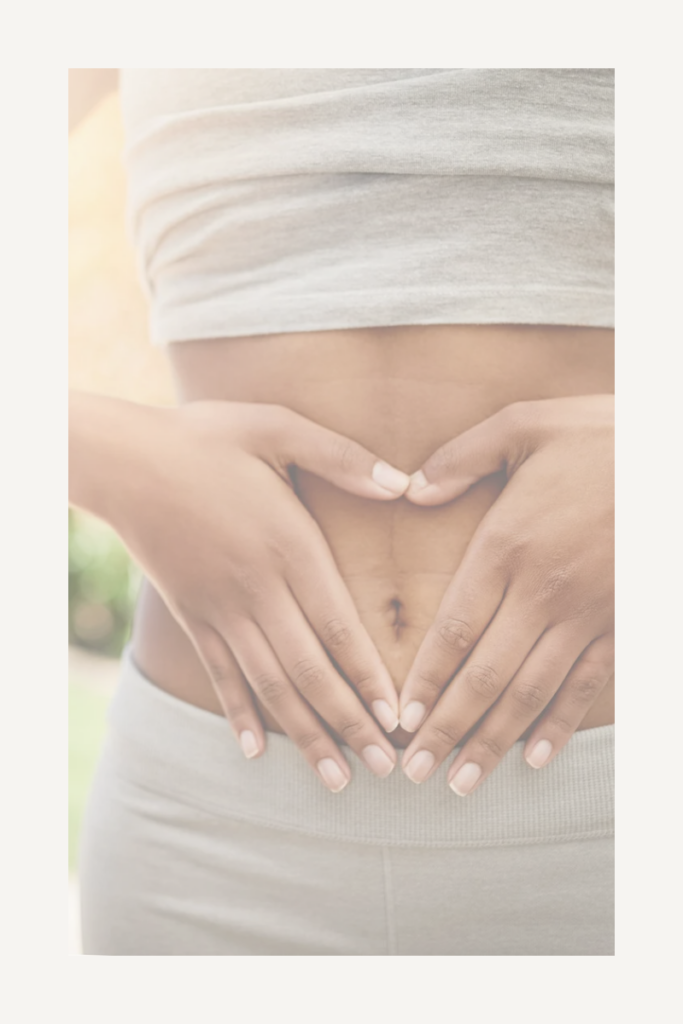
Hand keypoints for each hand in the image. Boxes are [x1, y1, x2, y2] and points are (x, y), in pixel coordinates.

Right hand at [106, 399, 410, 790]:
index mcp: (288, 545)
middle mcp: (257, 588)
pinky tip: (253, 751)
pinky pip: (220, 673)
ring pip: (270, 684)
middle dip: (350, 724)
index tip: (398, 719)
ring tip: (337, 779)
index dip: (370, 677)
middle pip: (311, 670)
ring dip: (305, 735)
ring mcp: (221, 607)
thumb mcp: (277, 427)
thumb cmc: (206, 438)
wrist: (125, 459)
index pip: (339, 626)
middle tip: (386, 768)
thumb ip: (342, 457)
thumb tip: (402, 484)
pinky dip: (238, 713)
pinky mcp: (192, 614)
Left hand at [398, 395, 613, 793]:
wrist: (679, 451)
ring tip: (461, 783)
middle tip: (413, 772)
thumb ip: (460, 458)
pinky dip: (562, 724)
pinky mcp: (624, 622)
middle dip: (446, 728)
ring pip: (532, 692)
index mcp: (508, 543)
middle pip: (484, 675)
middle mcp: (544, 590)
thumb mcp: (523, 424)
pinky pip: (589, 684)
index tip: (398, 718)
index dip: (424, 680)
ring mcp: (588, 612)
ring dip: (494, 741)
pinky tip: (537, 758)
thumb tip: (409, 490)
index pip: (454, 628)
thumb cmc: (602, 432)